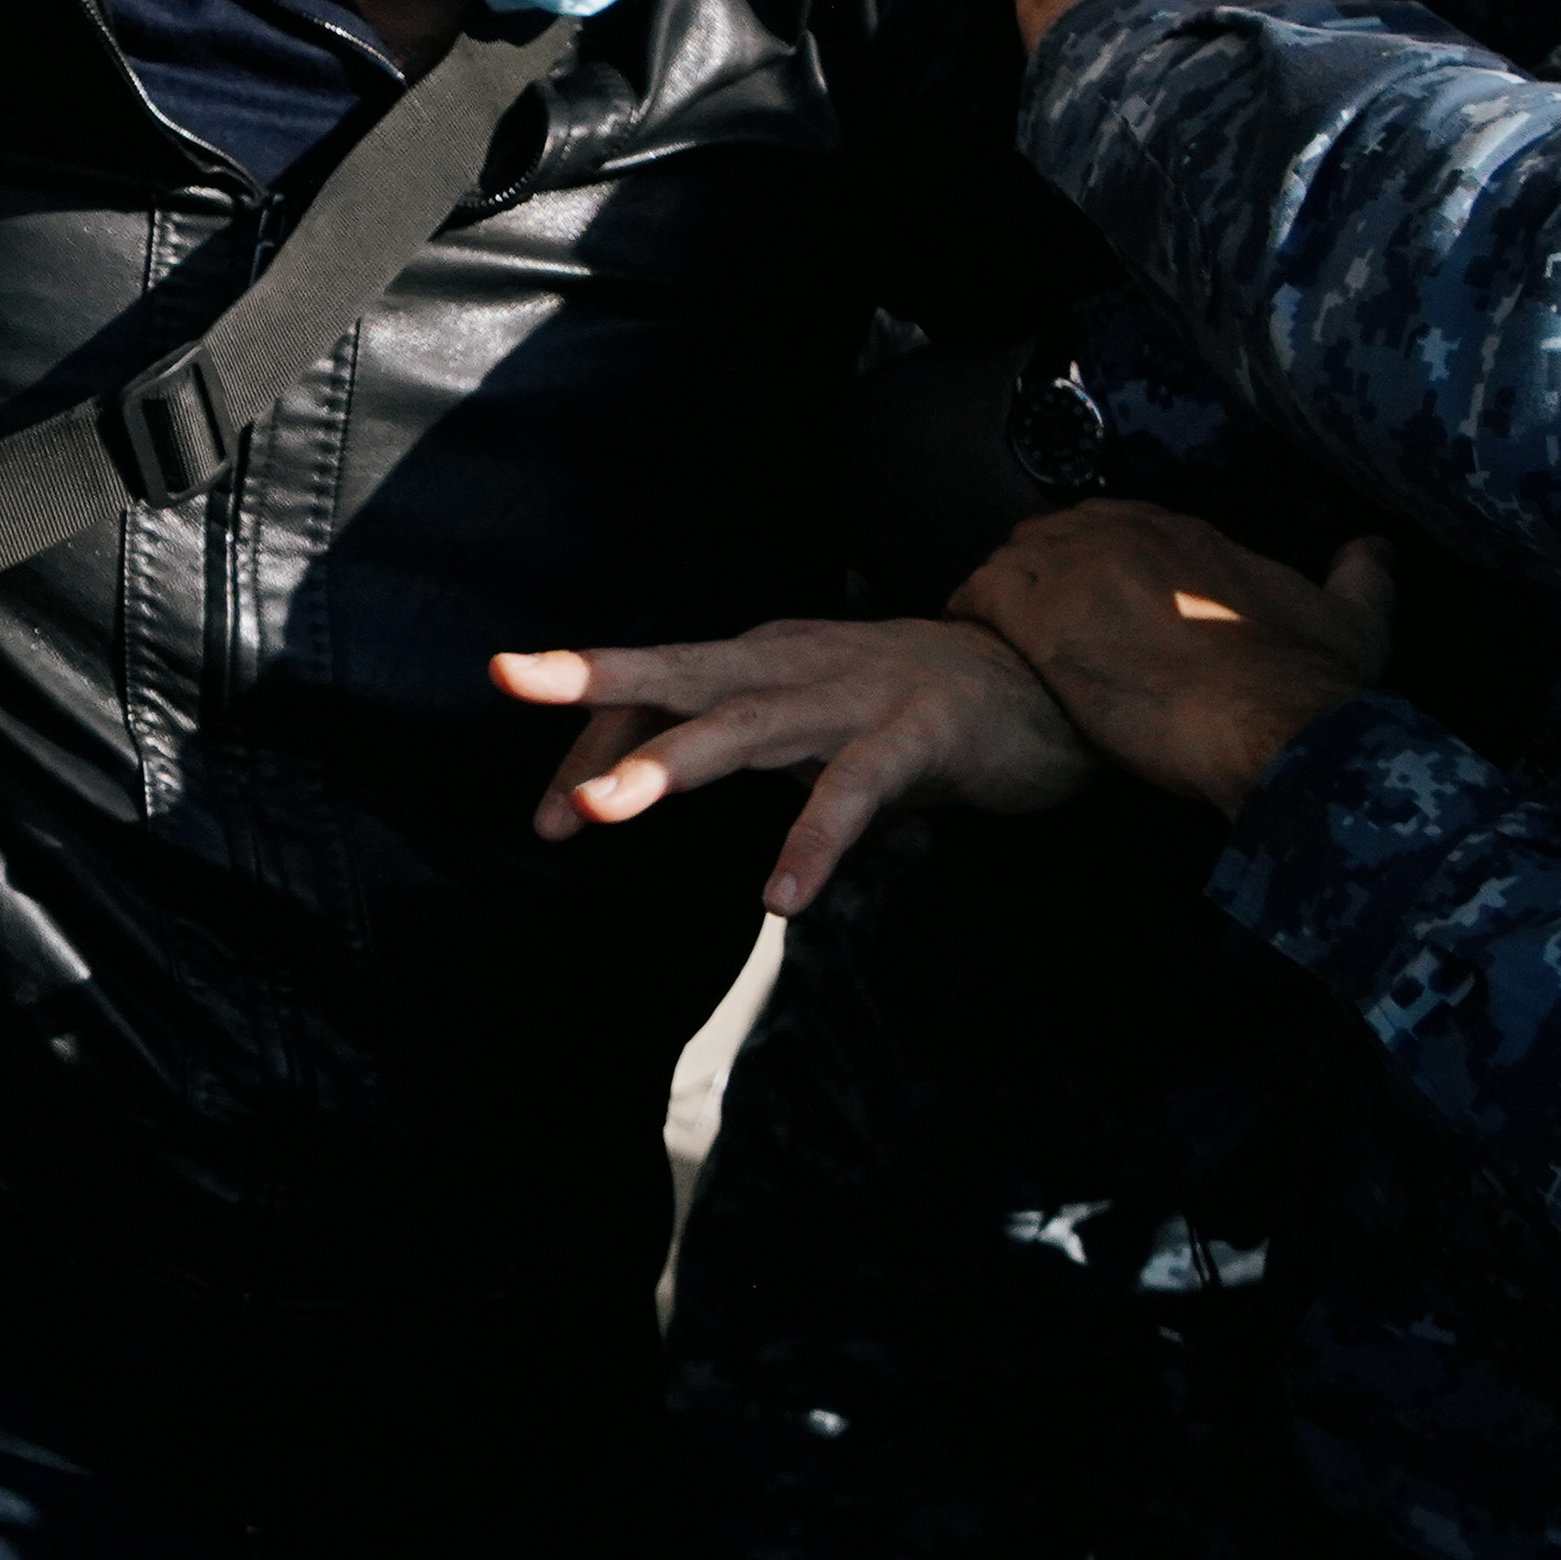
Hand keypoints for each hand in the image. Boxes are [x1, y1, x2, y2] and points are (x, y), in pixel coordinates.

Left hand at [494, 620, 1099, 914]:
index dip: (595, 743)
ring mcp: (854, 696)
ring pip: (747, 725)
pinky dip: (812, 843)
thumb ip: (734, 747)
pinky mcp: (917, 737)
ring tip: (602, 809)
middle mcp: (793, 665)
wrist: (1047, 675)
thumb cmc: (910, 704)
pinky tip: (780, 899)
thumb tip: (637, 785)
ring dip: (670, 764)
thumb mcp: (807, 720)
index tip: (549, 818)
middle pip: (680, 669)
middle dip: (594, 677)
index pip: (658, 689)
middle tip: (513, 676)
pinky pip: (853, 792)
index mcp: (761, 661)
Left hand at [947, 502, 1393, 818]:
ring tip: (1003, 633)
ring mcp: (1078, 568)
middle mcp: (1128, 532)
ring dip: (1009, 593)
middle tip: (1046, 621)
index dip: (1105, 563)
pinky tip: (973, 637)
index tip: (1102, 601)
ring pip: (1017, 560)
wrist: (1268, 724)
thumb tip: (1376, 546)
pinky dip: (972, 613)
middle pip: (1062, 535)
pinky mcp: (1040, 616)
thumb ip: (1362, 575)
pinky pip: (979, 594)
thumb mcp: (1356, 620)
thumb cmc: (1309, 682)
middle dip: (1049, 572)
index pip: (1123, 525)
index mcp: (1189, 532)